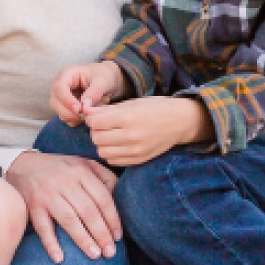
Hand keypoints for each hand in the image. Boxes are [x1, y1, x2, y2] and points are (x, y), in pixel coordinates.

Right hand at [2, 151, 121, 263]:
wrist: (22, 163)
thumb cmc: (59, 168)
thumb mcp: (82, 164)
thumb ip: (102, 176)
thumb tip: (119, 197)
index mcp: (81, 171)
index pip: (102, 198)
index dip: (112, 219)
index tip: (118, 237)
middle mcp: (65, 181)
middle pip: (88, 211)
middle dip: (101, 234)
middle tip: (110, 252)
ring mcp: (47, 194)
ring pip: (69, 220)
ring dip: (83, 239)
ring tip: (94, 255)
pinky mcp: (32, 205)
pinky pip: (42, 227)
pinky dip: (50, 244)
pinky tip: (59, 258)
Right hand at [50, 61, 124, 124]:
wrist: (107, 78)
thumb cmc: (104, 75)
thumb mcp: (103, 81)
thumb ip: (95, 92)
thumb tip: (84, 106)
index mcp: (67, 73)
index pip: (59, 88)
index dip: (67, 100)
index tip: (79, 109)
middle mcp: (59, 84)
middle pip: (55, 101)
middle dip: (68, 112)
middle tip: (84, 116)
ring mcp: (60, 96)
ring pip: (58, 110)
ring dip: (71, 117)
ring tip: (87, 115)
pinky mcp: (64, 105)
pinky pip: (63, 116)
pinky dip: (73, 120)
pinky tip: (84, 117)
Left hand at [86, 97, 210, 166]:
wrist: (179, 122)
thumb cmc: (155, 108)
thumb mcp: (131, 103)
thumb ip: (107, 109)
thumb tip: (85, 112)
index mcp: (128, 118)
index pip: (95, 122)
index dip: (92, 119)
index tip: (97, 117)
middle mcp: (131, 136)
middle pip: (96, 138)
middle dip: (96, 131)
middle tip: (103, 126)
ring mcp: (135, 150)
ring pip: (102, 152)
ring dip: (102, 144)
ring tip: (110, 136)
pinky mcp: (139, 159)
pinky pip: (113, 161)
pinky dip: (111, 153)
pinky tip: (118, 144)